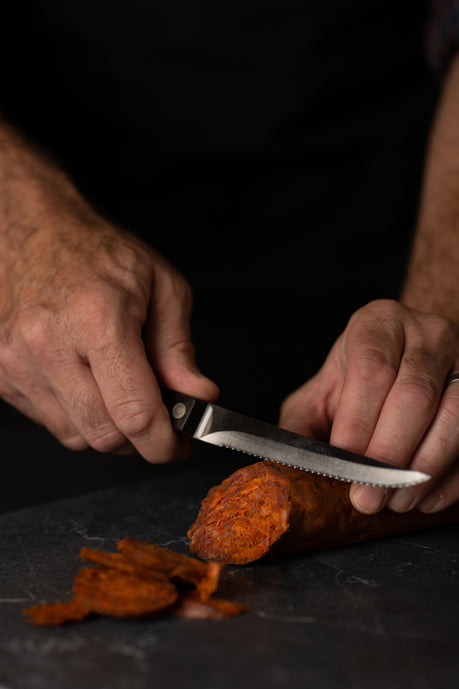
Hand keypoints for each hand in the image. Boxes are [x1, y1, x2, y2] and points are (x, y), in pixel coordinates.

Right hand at [0, 205, 217, 460]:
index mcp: (97, 319)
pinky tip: (88, 382)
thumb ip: (179, 350)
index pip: (134, 412)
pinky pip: (50, 422)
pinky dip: (78, 416)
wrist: (34, 233)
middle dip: (140, 440)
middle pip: (105, 435)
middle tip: (161, 421)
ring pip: (76, 436)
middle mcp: (50, 343)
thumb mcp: (162, 288)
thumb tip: (198, 398)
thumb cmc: (99, 254)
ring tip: (122, 392)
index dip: (163, 442)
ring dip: (109, 429)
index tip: (178, 444)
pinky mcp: (3, 373)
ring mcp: (19, 361)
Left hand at [279, 299, 458, 513]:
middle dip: (388, 456)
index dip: (358, 422)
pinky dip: (457, 478)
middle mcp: (432, 334)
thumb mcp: (326, 389)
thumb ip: (302, 423)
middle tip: (366, 499)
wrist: (427, 360)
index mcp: (381, 323)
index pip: (372, 368)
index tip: (343, 464)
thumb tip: (280, 467)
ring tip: (397, 503)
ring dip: (425, 469)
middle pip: (416, 395)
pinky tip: (428, 500)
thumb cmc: (369, 379)